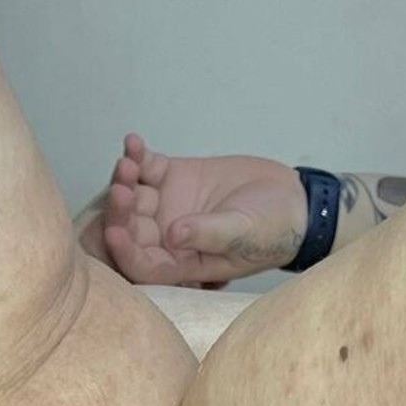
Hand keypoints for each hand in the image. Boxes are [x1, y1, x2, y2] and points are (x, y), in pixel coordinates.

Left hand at [90, 134, 307, 285]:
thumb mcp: (243, 235)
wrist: (290, 202)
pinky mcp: (172, 177)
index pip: (143, 264)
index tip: (115, 232)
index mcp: (180, 263)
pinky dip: (137, 154)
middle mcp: (166, 238)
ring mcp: (166, 206)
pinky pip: (146, 166)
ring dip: (126, 179)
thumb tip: (174, 235)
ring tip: (130, 162)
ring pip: (133, 195)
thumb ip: (209, 234)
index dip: (125, 252)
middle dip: (122, 210)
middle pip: (131, 228)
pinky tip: (134, 141)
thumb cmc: (271, 231)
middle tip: (123, 188)